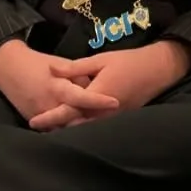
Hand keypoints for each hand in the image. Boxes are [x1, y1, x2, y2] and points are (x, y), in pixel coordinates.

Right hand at [0, 39, 120, 129]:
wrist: (8, 68)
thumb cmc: (38, 63)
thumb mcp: (60, 63)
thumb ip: (78, 75)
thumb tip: (95, 87)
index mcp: (58, 87)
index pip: (82, 97)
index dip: (99, 101)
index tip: (116, 102)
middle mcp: (49, 105)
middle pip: (75, 120)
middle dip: (93, 121)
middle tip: (114, 121)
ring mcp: (40, 116)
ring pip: (64, 128)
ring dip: (80, 128)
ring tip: (101, 128)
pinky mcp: (33, 122)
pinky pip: (53, 130)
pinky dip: (65, 130)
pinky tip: (80, 131)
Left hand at [29, 39, 190, 130]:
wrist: (157, 70)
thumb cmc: (128, 61)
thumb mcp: (100, 59)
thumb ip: (74, 68)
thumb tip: (51, 70)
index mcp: (96, 96)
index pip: (67, 111)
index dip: (49, 118)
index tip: (33, 121)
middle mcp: (103, 113)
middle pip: (73, 126)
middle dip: (55, 128)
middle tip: (37, 127)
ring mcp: (112, 119)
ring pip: (84, 129)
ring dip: (68, 130)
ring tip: (50, 129)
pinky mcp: (118, 120)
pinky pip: (95, 128)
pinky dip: (82, 127)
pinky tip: (74, 124)